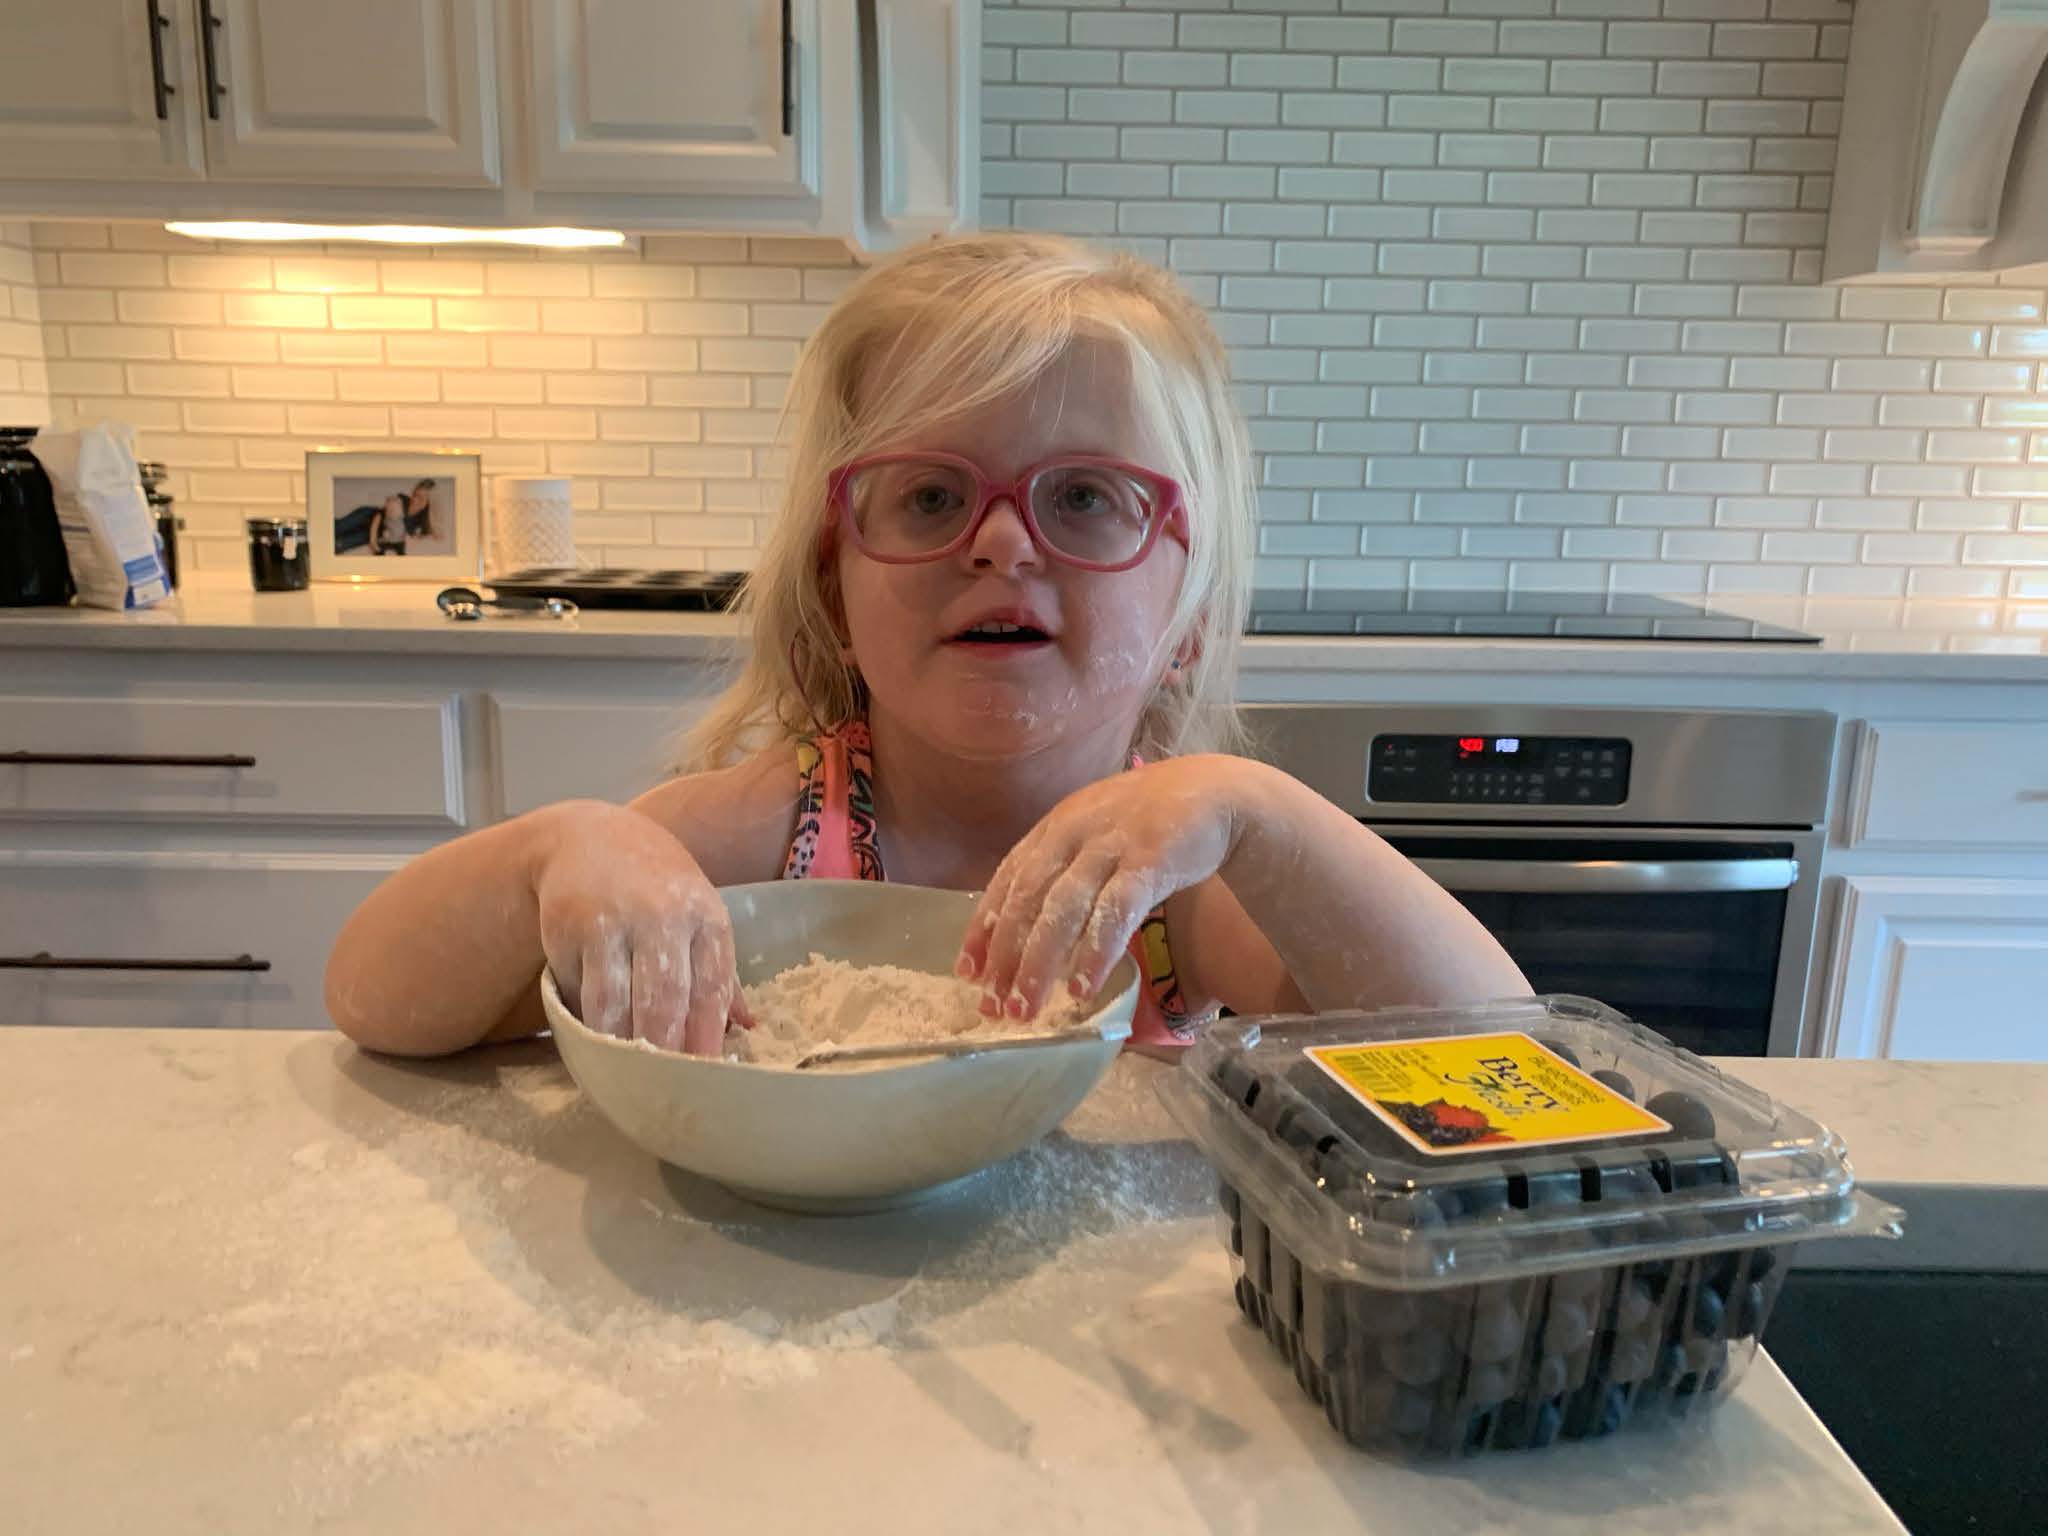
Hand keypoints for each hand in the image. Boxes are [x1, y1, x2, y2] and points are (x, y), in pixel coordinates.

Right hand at [532, 801, 750, 1054]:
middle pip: (664, 999)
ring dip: (621, 1046)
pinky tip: (595, 1044)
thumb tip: (749, 1029)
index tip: (705, 1077)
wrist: (591, 838)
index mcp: (706, 915)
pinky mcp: (568, 929)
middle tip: (664, 1091)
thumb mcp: (698, 918)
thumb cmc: (658, 889)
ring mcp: (612, 921)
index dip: (708, 1037)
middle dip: (664, 1051)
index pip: (712, 986)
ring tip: (627, 1079)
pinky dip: (587, 1022)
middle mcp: (662, 915)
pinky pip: (580, 992)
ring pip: (615, 1003)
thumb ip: (719, 975)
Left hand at [958, 757, 1248, 1020]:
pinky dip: (1096, 951)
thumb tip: (1025, 931)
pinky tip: (1083, 986)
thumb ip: (1063, 870)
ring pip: (1063, 908)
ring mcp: (1111, 845)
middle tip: (993, 1005)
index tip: (967, 973)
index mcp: (1055, 827)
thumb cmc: (1149, 822)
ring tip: (1026, 1007)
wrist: (1216, 793)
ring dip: (1040, 961)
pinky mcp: (1151, 860)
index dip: (984, 927)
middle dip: (1005, 955)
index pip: (1008, 880)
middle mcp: (1074, 833)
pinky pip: (1117, 911)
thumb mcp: (1094, 835)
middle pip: (1028, 899)